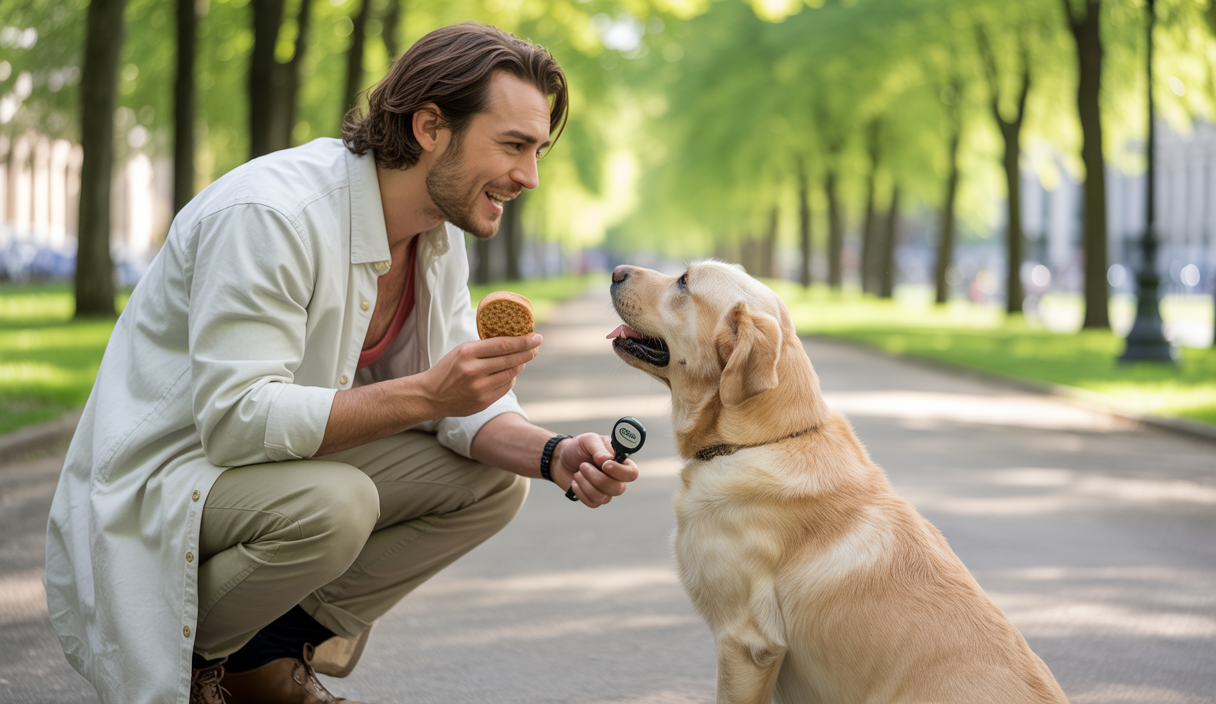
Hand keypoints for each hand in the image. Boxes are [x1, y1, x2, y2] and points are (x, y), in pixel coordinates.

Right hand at [420, 334, 540, 417]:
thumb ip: (485, 347)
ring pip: (511, 374)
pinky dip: (510, 379)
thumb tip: (515, 341)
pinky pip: (506, 387)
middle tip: (535, 346)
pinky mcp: (483, 402)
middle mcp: (474, 370)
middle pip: (511, 360)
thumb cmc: (449, 369)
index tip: (536, 337)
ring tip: (522, 359)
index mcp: (468, 353)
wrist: (430, 396)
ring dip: (520, 365)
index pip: (503, 345)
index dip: (524, 341)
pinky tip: (508, 374)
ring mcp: (479, 388)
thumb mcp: (462, 351)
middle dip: (528, 352)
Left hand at [556, 432, 639, 507]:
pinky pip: (593, 503)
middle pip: (618, 489)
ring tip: (578, 472)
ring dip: (585, 483)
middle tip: (582, 465)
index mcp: (620, 462)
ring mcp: (607, 490)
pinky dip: (580, 492)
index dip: (619, 472)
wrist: (560, 459)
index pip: (631, 473)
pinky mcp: (595, 499)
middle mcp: (617, 478)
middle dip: (597, 478)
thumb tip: (607, 460)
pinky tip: (575, 482)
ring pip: (604, 497)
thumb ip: (600, 448)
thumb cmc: (578, 448)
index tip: (604, 465)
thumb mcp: (589, 440)